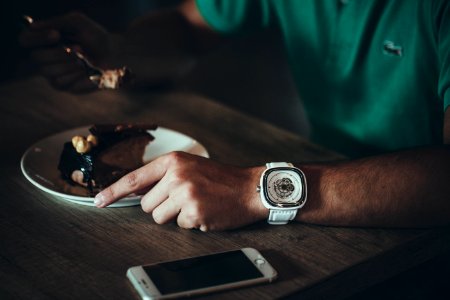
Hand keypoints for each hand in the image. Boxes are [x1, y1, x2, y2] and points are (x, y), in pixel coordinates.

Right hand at [19, 12, 113, 91]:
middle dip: (58, 53)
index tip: (56, 34)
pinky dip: (75, 75)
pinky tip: (86, 70)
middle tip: (78, 48)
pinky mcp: (64, 87)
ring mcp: (53, 74)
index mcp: (44, 40)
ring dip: (69, 64)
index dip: (37, 38)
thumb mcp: (78, 23)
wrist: (115, 57)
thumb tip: (31, 25)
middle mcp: (45, 58)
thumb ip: (56, 22)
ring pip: (48, 72)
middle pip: (36, 58)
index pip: (25, 39)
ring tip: (85, 59)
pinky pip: (61, 83)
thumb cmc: (96, 37)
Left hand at [94, 152, 267, 230]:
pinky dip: (191, 222)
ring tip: (194, 204)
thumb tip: (134, 190)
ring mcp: (185, 195)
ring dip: (174, 216)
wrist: (249, 188)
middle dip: (160, 206)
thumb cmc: (220, 178)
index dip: (113, 192)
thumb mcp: (189, 167)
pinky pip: (179, 226)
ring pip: (159, 217)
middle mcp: (176, 177)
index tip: (99, 202)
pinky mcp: (194, 213)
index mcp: (173, 162)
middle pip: (145, 205)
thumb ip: (162, 176)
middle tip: (182, 199)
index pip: (134, 179)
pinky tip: (205, 211)